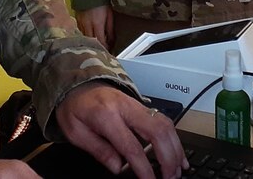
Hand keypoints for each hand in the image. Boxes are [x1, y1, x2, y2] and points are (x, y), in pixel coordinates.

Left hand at [56, 84, 187, 178]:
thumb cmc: (75, 107)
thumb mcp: (75, 132)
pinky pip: (163, 121)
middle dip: (168, 157)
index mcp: (106, 115)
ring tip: (178, 169)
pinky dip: (173, 138)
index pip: (131, 145)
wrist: (77, 83)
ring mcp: (136, 104)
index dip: (144, 167)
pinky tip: (177, 153)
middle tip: (170, 177)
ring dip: (175, 148)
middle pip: (156, 131)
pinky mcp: (141, 106)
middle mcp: (125, 107)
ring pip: (165, 124)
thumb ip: (98, 150)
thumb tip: (118, 168)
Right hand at [76, 5, 113, 49]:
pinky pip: (80, 32)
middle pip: (91, 41)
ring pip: (85, 37)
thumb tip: (111, 40)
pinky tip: (88, 36)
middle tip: (102, 50)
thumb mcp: (109, 14)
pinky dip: (84, 35)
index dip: (104, 48)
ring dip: (90, 42)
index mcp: (97, 23)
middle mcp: (87, 25)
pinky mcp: (76, 20)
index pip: (100, 41)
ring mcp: (80, 23)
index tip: (108, 51)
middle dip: (97, 47)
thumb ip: (110, 28)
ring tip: (95, 45)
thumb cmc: (101, 1)